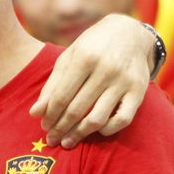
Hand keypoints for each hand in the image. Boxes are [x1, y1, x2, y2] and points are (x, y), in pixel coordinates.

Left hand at [30, 14, 152, 146]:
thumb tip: (34, 114)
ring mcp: (124, 80)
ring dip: (79, 134)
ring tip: (67, 141)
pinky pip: (122, 120)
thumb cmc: (92, 47)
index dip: (50, 116)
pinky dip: (107, 130)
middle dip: (60, 128)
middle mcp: (106, 69)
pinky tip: (96, 131)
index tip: (44, 127)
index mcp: (85, 57)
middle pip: (76, 110)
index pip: (61, 97)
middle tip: (52, 139)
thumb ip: (52, 85)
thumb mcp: (69, 58)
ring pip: (97, 119)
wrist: (130, 32)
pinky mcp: (139, 90)